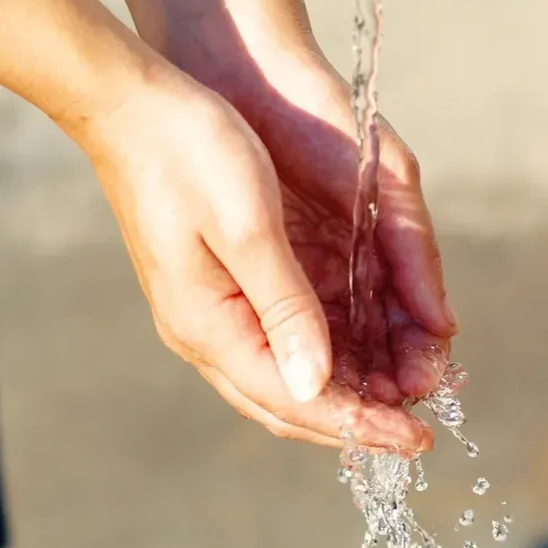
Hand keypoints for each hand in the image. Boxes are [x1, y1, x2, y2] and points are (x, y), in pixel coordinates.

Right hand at [124, 0, 459, 446]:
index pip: (294, 400)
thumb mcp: (248, 227)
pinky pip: (278, 345)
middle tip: (414, 433)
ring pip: (285, 379)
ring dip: (344, 394)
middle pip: (288, 404)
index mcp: (209, 326)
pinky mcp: (220, 291)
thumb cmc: (188, 153)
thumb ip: (285, 309)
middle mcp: (205, 333)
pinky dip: (326, 359)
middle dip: (355, 422)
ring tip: (401, 397)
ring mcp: (208, 315)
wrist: (132, 106)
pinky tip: (362, 356)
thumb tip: (315, 385)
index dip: (358, 425)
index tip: (415, 441)